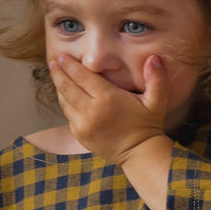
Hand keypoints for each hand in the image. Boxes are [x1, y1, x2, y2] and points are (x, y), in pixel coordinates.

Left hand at [49, 53, 169, 163]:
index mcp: (107, 98)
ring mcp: (83, 124)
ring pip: (64, 101)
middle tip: (54, 61)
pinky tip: (64, 95)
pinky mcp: (80, 135)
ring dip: (59, 86)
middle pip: (68, 86)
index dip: (70, 65)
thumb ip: (156, 77)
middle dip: (58, 72)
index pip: (81, 76)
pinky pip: (68, 115)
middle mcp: (91, 110)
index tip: (62, 56)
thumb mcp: (156, 100)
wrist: (139, 153)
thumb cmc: (148, 124)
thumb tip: (154, 57)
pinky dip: (64, 103)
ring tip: (56, 74)